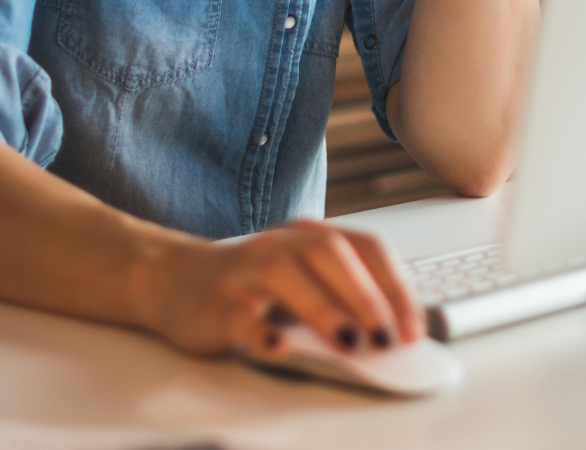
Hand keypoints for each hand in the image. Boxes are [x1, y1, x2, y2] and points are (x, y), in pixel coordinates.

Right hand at [139, 219, 422, 360]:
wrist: (172, 280)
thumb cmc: (250, 285)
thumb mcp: (301, 281)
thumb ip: (341, 297)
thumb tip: (393, 334)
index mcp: (309, 236)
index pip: (364, 247)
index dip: (395, 285)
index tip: (413, 327)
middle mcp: (279, 244)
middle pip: (329, 254)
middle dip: (365, 295)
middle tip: (387, 337)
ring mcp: (244, 271)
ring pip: (285, 275)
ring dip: (323, 310)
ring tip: (350, 343)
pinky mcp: (214, 304)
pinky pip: (239, 316)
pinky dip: (261, 332)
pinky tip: (280, 348)